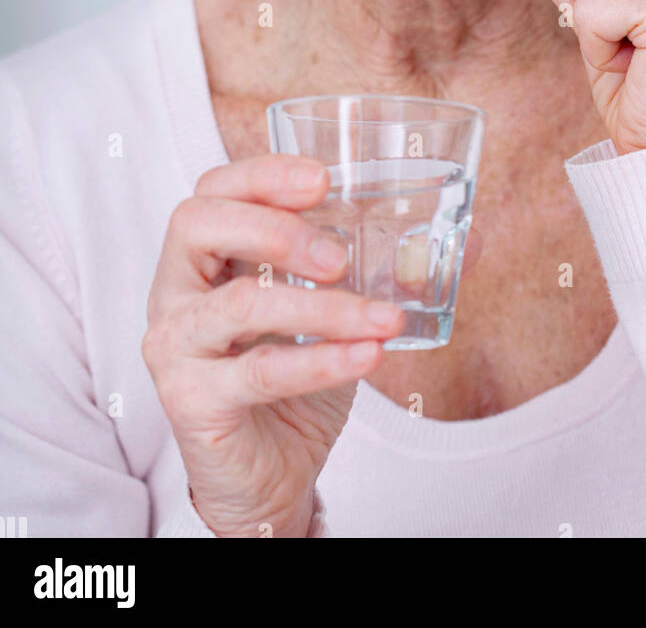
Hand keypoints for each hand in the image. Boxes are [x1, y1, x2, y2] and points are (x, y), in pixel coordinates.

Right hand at [142, 155, 407, 537]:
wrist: (268, 473)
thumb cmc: (292, 376)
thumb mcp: (334, 311)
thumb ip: (386, 271)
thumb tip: (469, 239)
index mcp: (204, 254)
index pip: (214, 189)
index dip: (262, 174)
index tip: (323, 179)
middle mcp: (176, 290)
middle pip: (198, 224)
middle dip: (276, 227)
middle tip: (340, 255)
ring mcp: (176, 344)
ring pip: (238, 302)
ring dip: (321, 307)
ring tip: (381, 318)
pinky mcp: (191, 400)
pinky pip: (258, 371)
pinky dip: (321, 360)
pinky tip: (367, 355)